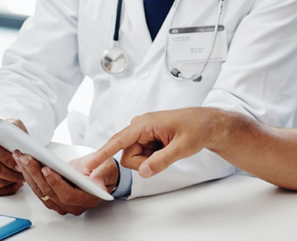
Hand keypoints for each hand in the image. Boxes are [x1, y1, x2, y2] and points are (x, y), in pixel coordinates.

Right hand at [0, 120, 25, 195]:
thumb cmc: (9, 135)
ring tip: (20, 179)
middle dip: (9, 173)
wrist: (0, 138)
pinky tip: (13, 186)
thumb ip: (18, 132)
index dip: (8, 159)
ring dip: (8, 182)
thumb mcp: (15, 127)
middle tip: (22, 175)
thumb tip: (24, 145)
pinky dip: (2, 190)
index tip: (20, 165)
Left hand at [13, 151, 118, 215]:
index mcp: (86, 199)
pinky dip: (29, 175)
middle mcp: (72, 205)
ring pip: (40, 190)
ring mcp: (60, 203)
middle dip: (36, 174)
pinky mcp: (52, 197)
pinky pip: (38, 188)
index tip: (46, 168)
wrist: (99, 172)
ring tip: (21, 156)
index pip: (67, 195)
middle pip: (49, 192)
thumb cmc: (103, 169)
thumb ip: (101, 176)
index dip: (55, 183)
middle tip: (27, 157)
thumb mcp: (105, 168)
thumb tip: (97, 184)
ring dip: (29, 173)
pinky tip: (23, 163)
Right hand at [83, 108, 217, 178]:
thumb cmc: (197, 129)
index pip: (118, 140)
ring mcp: (143, 133)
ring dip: (149, 160)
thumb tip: (143, 171)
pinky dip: (153, 158)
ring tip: (168, 149)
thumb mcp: (182, 147)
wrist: (207, 124)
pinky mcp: (146, 139)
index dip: (103, 153)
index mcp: (145, 123)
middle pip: (127, 155)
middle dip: (143, 162)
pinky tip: (166, 149)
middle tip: (165, 154)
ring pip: (134, 158)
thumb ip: (161, 160)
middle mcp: (140, 127)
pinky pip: (142, 156)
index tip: (89, 165)